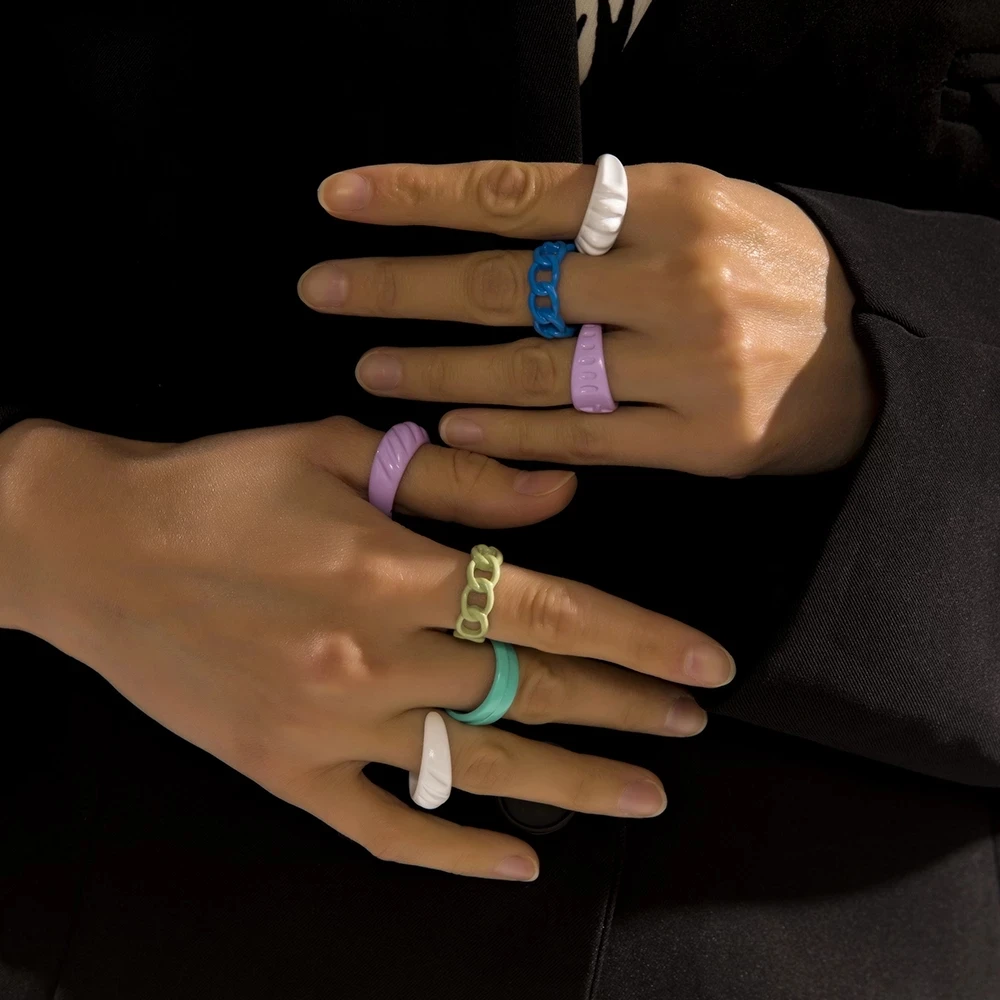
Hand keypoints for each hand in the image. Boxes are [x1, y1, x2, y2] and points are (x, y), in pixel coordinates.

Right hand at [3, 417, 733, 880]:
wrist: (91, 546)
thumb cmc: (218, 484)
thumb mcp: (336, 450)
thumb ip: (455, 478)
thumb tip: (558, 497)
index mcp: (392, 571)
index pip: (549, 613)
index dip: (639, 638)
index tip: (705, 665)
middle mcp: (372, 659)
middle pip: (531, 691)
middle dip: (625, 707)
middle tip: (691, 723)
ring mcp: (328, 728)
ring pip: (476, 765)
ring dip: (572, 780)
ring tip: (645, 791)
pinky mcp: (283, 771)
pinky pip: (381, 828)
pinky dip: (452, 853)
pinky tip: (516, 863)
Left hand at [299, 160, 878, 474]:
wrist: (870, 355)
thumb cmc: (770, 269)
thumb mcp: (704, 206)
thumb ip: (610, 216)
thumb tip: (497, 225)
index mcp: (671, 201)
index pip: (519, 194)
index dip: (422, 195)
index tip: (343, 199)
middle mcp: (673, 277)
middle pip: (507, 284)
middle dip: (402, 288)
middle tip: (323, 289)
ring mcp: (684, 364)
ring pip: (531, 370)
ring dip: (438, 369)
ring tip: (372, 369)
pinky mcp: (695, 440)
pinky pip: (581, 436)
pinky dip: (509, 432)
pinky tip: (451, 426)